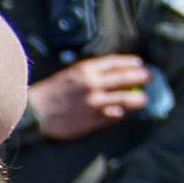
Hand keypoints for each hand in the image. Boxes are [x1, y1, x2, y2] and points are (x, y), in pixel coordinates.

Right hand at [26, 56, 151, 141]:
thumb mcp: (70, 75)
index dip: (131, 63)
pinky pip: (114, 115)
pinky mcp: (93, 119)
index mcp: (86, 69)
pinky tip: (123, 113)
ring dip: (138, 99)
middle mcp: (93, 84)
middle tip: (149, 79)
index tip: (140, 64)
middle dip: (141, 78)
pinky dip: (120, 113)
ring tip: (143, 99)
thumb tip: (111, 75)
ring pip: (126, 99)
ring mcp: (95, 102)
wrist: (35, 112)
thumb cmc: (50, 92)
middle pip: (125, 78)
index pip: (115, 62)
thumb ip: (90, 74)